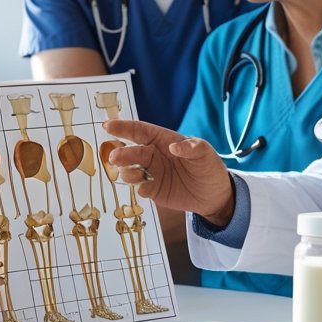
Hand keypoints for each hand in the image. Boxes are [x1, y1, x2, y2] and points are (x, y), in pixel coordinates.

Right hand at [103, 119, 234, 223]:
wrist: (213, 195)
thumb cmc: (209, 167)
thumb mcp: (205, 154)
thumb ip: (192, 147)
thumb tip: (175, 146)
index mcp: (163, 140)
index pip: (140, 131)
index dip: (123, 127)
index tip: (107, 125)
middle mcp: (153, 155)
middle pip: (131, 151)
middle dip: (121, 153)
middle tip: (114, 157)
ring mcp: (151, 173)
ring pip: (130, 170)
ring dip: (127, 171)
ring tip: (135, 175)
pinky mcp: (153, 190)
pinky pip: (140, 187)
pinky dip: (139, 188)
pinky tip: (145, 189)